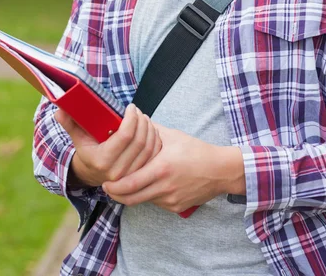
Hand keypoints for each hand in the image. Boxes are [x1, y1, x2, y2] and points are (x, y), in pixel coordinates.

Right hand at [54, 104, 160, 187]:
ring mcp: (131, 176)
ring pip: (149, 148)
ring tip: (144, 118)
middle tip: (138, 111)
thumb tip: (59, 110)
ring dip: (150, 129)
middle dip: (142, 122)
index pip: (125, 135)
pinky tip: (150, 130)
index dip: (132, 118)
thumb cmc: (87, 150)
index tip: (131, 107)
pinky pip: (154, 156)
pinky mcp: (140, 175)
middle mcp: (118, 171)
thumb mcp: (78, 137)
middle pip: (140, 141)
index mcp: (103, 160)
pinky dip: (155, 140)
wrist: (93, 173)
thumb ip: (70, 123)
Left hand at [103, 125, 244, 212]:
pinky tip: (147, 185)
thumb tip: (133, 118)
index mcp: (161, 168)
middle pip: (131, 199)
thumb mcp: (172, 136)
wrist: (220, 170)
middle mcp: (165, 187)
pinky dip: (148, 195)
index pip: (129, 184)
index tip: (105, 182)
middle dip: (116, 195)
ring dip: (132, 195)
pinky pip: (155, 202)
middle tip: (108, 188)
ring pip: (143, 201)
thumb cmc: (196, 150)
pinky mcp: (176, 207)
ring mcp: (171, 200)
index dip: (114, 187)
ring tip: (125, 184)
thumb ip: (150, 129)